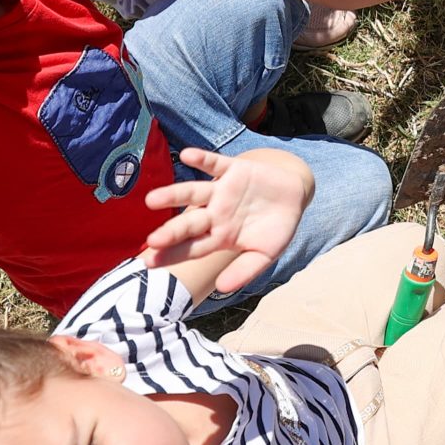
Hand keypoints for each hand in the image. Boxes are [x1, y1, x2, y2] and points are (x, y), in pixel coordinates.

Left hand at [144, 146, 316, 293]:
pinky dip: (202, 159)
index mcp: (219, 236)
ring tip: (152, 200)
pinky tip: (187, 155)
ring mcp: (222, 191)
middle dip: (171, 231)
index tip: (150, 263)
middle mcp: (214, 213)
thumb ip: (245, 270)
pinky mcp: (234, 169)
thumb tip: (221, 288)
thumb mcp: (265, 254)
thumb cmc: (275, 228)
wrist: (294, 195)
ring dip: (173, 195)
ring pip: (193, 192)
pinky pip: (215, 163)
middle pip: (188, 223)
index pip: (192, 248)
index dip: (172, 255)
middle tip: (152, 240)